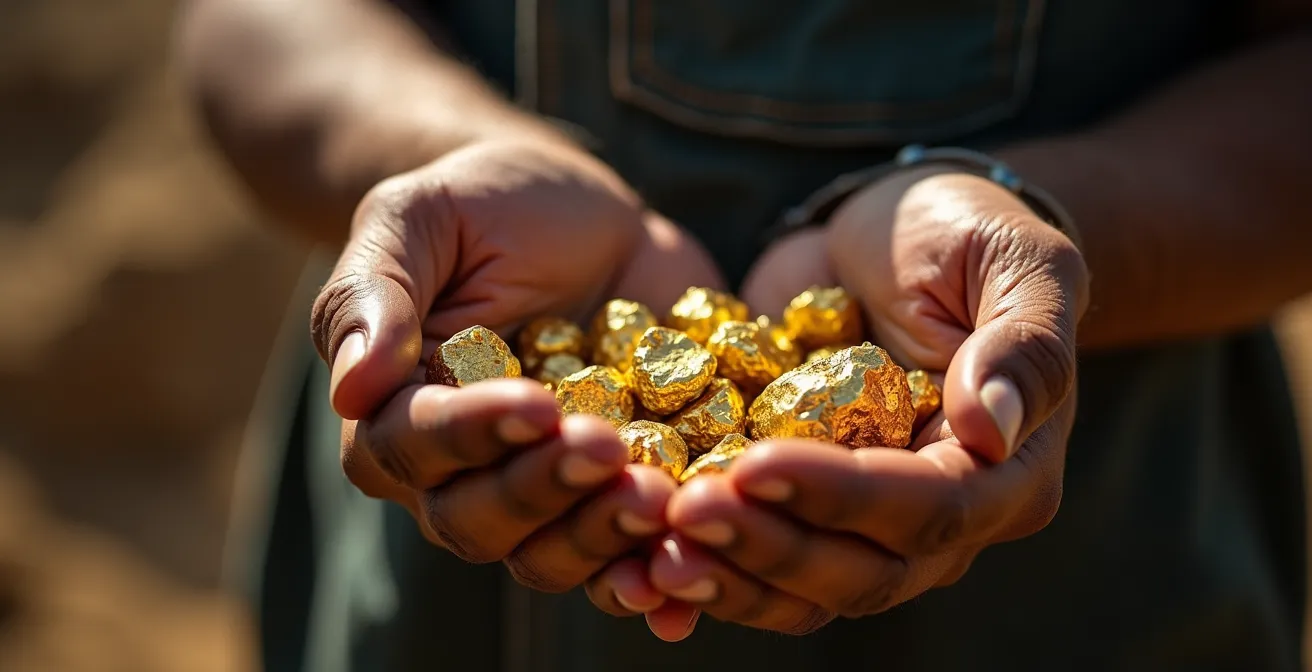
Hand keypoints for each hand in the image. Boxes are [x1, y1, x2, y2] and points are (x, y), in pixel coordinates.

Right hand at [311, 138, 722, 598]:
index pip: (413, 449)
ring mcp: (545, 488)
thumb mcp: (417, 218)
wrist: (583, 212)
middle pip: (480, 522)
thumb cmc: (483, 206)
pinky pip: (626, 556)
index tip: (534, 403)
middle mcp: (464, 471)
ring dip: (602, 538)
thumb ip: (375, 294)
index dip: (471, 437)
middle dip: (544, 492)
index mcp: (399, 411)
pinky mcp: (618, 489)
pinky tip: (684, 579)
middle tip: (607, 450)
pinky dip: (654, 576)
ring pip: (551, 555)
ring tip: (660, 499)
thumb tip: (351, 389)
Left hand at [643, 168, 1087, 634]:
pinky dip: (703, 568)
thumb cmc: (964, 232)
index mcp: (1006, 473)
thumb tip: (990, 431)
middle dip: (769, 546)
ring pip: (801, 588)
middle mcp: (939, 519)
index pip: (929, 509)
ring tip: (652, 548)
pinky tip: (639, 561)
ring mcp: (863, 522)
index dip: (842, 496)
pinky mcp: (798, 507)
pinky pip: (754, 562)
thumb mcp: (1016, 263)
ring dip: (727, 574)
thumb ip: (1023, 346)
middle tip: (684, 511)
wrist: (887, 228)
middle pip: (859, 571)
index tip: (756, 463)